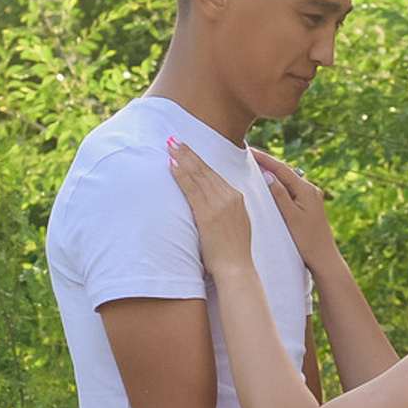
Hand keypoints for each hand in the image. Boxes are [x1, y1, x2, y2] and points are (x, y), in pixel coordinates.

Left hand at [168, 140, 254, 275]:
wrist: (237, 268)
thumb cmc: (233, 253)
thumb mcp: (235, 226)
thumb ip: (225, 212)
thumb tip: (212, 208)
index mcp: (237, 198)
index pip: (214, 174)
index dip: (199, 160)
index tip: (188, 150)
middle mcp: (229, 197)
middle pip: (205, 170)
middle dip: (189, 153)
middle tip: (174, 139)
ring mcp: (219, 204)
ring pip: (197, 175)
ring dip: (182, 158)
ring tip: (170, 145)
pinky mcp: (208, 213)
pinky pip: (191, 189)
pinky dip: (181, 175)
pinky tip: (171, 165)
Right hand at [251, 148, 341, 269]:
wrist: (324, 259)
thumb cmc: (307, 241)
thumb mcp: (290, 217)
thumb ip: (279, 195)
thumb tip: (268, 174)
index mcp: (307, 190)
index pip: (282, 169)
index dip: (265, 159)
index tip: (249, 150)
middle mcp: (311, 190)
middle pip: (286, 171)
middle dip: (268, 163)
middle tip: (250, 155)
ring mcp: (312, 198)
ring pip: (289, 180)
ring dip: (274, 173)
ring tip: (257, 165)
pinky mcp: (310, 206)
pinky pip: (292, 190)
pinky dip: (280, 184)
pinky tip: (271, 185)